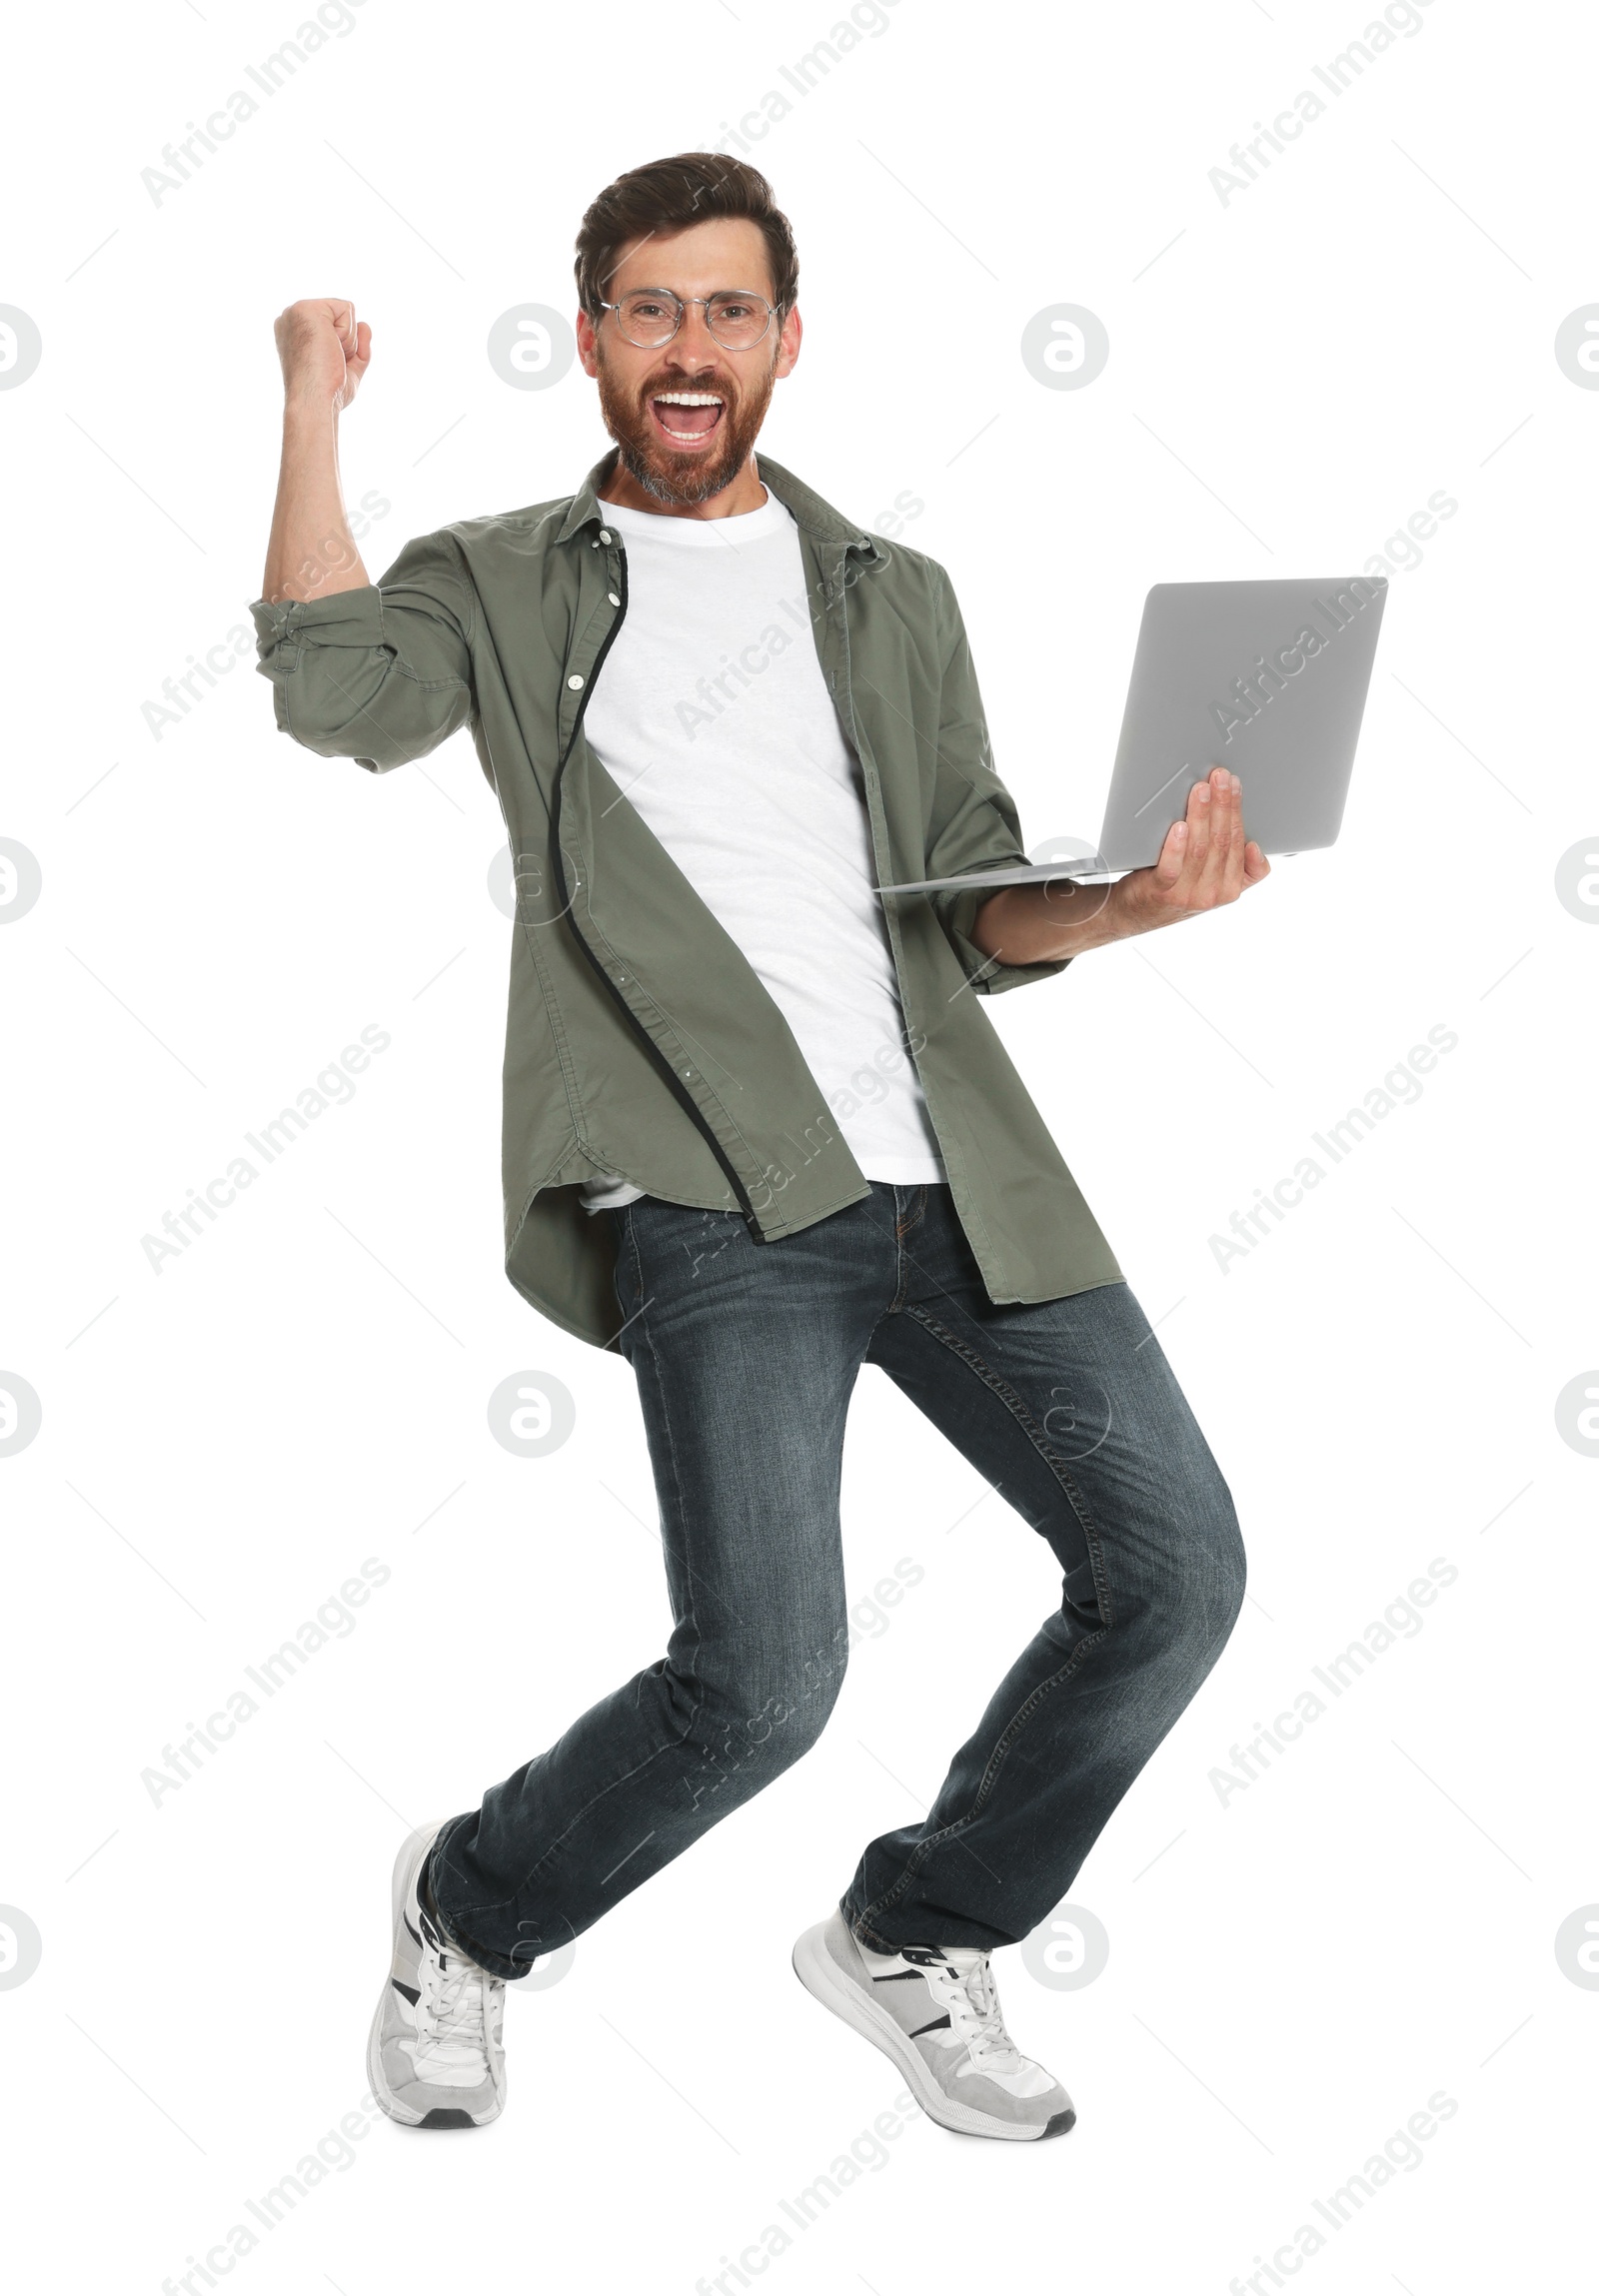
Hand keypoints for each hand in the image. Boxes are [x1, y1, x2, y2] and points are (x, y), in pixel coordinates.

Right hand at [273, 298, 370, 417]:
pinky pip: (347, 309)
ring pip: (346, 311)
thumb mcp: (348, 368)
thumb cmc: (328, 393)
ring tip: (327, 356)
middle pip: (340, 315)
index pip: (332, 323)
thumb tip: (364, 324)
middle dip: (346, 341)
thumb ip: (357, 347)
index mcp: (294, 331)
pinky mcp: (306, 308)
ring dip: (347, 340)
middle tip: (329, 362)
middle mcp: (291, 318)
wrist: (315, 402)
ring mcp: (296, 311)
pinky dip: (348, 334)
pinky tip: (330, 348)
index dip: (342, 346)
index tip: (327, 364)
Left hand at [1105, 767, 1269, 939]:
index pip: (1240, 843)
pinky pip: (1172, 867)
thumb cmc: (1174, 888)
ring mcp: (1187, 895)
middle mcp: (1213, 894)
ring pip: (1200, 848)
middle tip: (1219, 777)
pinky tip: (1179, 826)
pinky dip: (1177, 846)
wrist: (1134, 913)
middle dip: (1222, 804)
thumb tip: (1252, 839)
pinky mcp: (1162, 892)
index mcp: (1231, 888)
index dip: (1238, 811)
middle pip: (1222, 841)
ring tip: (1201, 790)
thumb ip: (1233, 864)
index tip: (1235, 785)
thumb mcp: (1211, 881)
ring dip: (1202, 815)